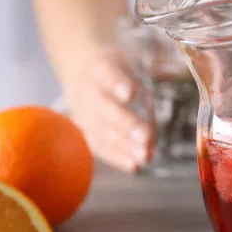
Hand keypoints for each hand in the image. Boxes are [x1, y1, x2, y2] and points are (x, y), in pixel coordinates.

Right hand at [63, 46, 153, 171]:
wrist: (83, 73)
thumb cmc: (117, 73)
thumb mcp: (130, 69)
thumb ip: (142, 99)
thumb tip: (150, 138)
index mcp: (100, 66)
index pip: (107, 72)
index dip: (118, 83)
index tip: (129, 94)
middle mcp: (87, 88)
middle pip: (103, 106)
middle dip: (125, 123)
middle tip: (145, 136)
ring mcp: (81, 110)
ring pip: (100, 129)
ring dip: (123, 145)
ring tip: (144, 156)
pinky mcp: (83, 129)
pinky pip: (97, 144)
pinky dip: (116, 156)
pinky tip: (134, 165)